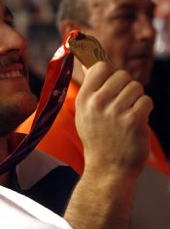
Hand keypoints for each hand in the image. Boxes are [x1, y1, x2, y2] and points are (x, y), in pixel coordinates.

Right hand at [75, 62, 151, 177]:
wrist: (108, 168)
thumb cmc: (97, 137)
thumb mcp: (84, 112)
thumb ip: (89, 88)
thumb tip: (87, 63)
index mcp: (84, 98)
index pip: (100, 67)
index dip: (110, 73)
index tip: (112, 84)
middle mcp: (97, 102)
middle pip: (122, 74)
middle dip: (126, 86)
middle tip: (122, 102)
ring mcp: (115, 111)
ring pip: (136, 87)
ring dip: (137, 98)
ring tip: (128, 113)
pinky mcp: (133, 120)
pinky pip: (146, 100)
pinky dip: (145, 109)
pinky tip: (137, 120)